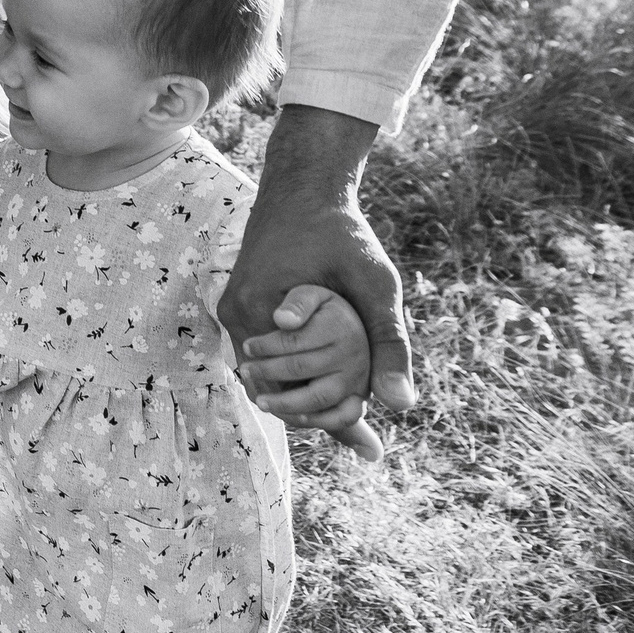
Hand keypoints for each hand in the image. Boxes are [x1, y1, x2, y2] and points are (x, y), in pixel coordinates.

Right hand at [221, 106, 418, 435]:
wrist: (302, 187)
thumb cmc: (343, 233)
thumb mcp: (377, 286)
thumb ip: (389, 343)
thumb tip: (401, 405)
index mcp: (264, 315)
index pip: (288, 395)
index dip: (329, 423)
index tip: (369, 446)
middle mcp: (237, 315)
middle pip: (270, 390)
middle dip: (313, 413)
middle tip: (363, 434)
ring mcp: (232, 308)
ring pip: (263, 372)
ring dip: (299, 390)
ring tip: (346, 412)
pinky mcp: (237, 301)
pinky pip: (260, 350)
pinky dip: (290, 366)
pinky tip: (322, 373)